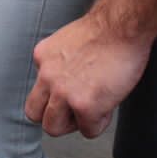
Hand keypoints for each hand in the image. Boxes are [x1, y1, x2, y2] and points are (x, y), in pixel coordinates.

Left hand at [23, 12, 152, 139]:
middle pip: (34, 113)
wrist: (122, 27)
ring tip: (92, 111)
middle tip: (76, 110)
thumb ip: (60, 65)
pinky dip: (100, 123)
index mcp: (42, 58)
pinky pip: (88, 130)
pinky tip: (109, 106)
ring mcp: (63, 92)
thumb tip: (69, 82)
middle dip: (56, 117)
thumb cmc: (106, 31)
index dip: (57, 95)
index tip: (73, 91)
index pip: (38, 89)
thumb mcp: (67, 44)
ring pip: (52, 128)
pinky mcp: (84, 106)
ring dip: (74, 124)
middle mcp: (46, 75)